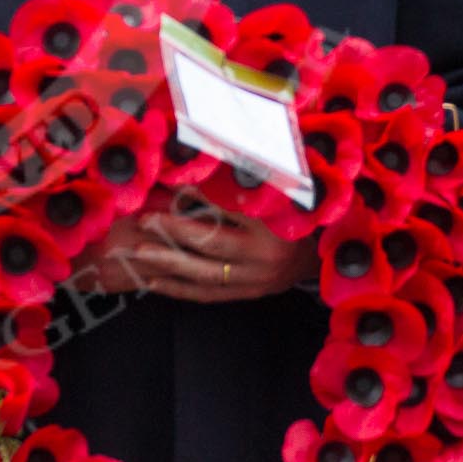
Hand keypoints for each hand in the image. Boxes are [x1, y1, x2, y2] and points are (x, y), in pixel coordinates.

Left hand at [72, 204, 317, 303]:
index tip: (165, 183)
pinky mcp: (247, 295)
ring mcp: (255, 280)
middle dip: (173, 230)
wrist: (323, 257)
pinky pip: (207, 294)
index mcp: (273, 224)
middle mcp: (263, 256)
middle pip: (210, 243)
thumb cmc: (297, 216)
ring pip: (203, 274)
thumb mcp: (277, 194)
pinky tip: (152, 281)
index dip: (193, 195)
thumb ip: (237, 183)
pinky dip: (178, 289)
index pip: (225, 207)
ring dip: (168, 263)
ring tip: (138, 252)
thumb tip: (195, 166)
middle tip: (144, 219)